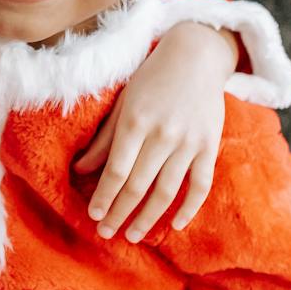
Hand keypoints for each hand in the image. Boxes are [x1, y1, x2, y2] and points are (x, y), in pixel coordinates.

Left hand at [74, 21, 234, 240]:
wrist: (196, 55)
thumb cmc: (151, 78)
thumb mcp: (123, 103)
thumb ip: (104, 138)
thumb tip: (81, 170)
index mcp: (136, 121)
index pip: (116, 171)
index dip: (104, 197)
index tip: (93, 216)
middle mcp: (162, 134)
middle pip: (138, 186)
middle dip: (119, 213)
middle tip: (105, 233)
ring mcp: (189, 142)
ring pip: (167, 191)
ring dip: (148, 218)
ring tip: (132, 235)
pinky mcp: (210, 145)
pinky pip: (201, 185)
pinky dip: (189, 208)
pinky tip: (176, 225)